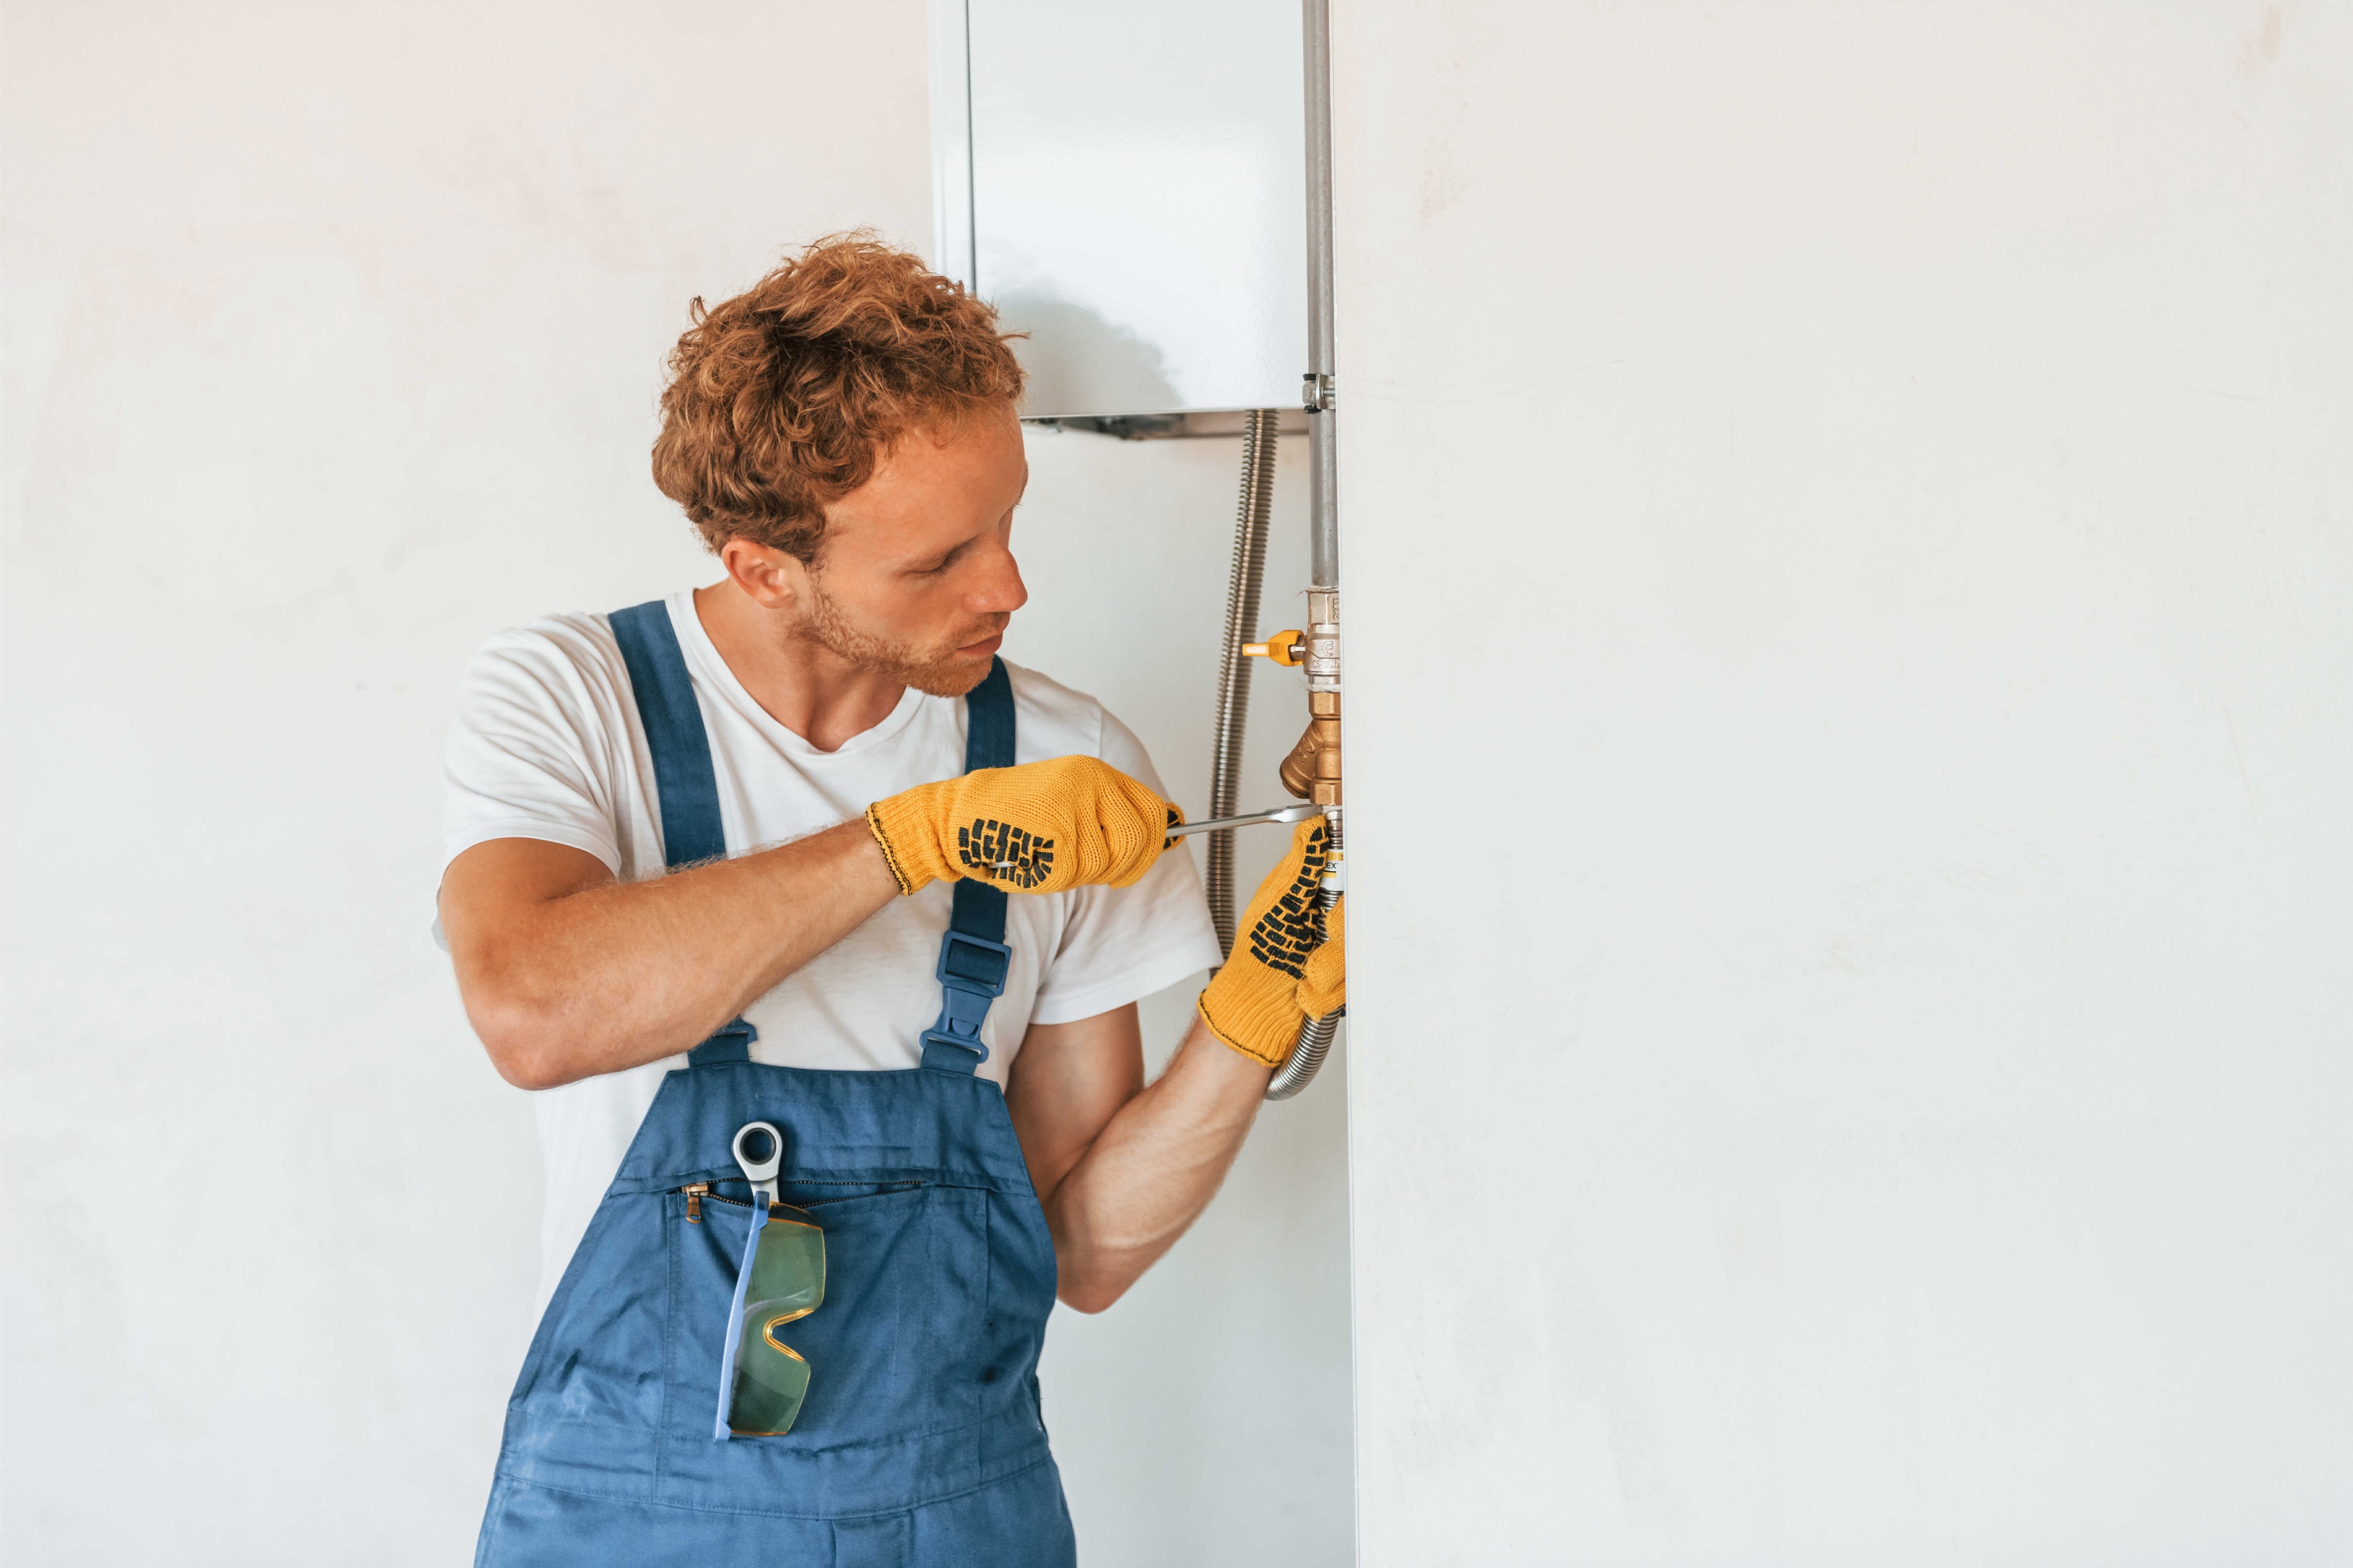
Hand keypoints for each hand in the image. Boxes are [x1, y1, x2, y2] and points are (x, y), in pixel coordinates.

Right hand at [865, 755, 1179, 896]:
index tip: (1144, 857)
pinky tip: (1033, 861)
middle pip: (1138, 839)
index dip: (1156, 840)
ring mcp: (1074, 808)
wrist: (959, 816)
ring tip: (1049, 856)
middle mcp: (1090, 784)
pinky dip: (1055, 878)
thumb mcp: (1067, 800)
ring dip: (1080, 872)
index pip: (1151, 807)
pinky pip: (1074, 874)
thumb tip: (1165, 829)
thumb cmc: (1010, 815)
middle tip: (1101, 873)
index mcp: (1094, 772)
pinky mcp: (1057, 836)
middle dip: (1125, 865)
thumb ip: (1110, 813)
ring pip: (1105, 863)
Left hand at [1197, 817, 1345, 1066]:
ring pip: (1359, 948)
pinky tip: (1309, 990)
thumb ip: (1300, 868)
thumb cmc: (1257, 960)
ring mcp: (1338, 945)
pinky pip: (1354, 979)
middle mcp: (1328, 915)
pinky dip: (1329, 990)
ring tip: (1304, 974)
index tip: (1336, 903)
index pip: (1349, 871)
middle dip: (1336, 938)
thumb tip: (1313, 828)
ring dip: (1329, 969)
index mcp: (1309, 890)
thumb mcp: (1276, 906)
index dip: (1352, 885)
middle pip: (1360, 913)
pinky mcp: (1346, 974)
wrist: (1258, 1013)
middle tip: (1311, 948)